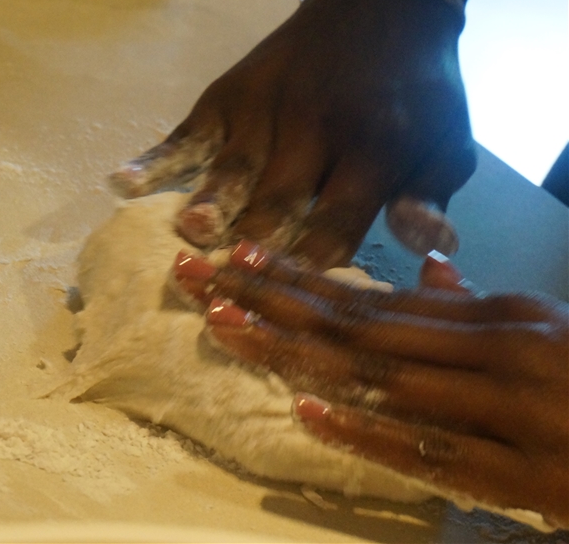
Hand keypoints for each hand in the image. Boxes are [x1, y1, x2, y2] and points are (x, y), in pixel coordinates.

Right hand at [112, 0, 476, 269]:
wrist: (380, 5)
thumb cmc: (415, 91)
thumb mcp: (448, 142)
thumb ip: (430, 194)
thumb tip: (426, 248)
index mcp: (375, 147)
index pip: (340, 219)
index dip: (316, 267)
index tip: (292, 313)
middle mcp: (315, 128)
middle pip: (278, 201)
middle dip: (255, 248)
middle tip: (230, 294)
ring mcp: (265, 109)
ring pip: (231, 169)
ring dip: (210, 203)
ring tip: (190, 237)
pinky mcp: (228, 94)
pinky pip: (187, 132)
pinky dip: (155, 158)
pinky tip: (122, 183)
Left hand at [174, 244, 568, 529]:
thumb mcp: (548, 332)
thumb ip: (483, 307)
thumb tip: (433, 273)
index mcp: (497, 316)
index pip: (374, 295)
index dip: (300, 277)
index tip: (236, 257)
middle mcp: (494, 350)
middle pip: (360, 323)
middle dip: (272, 299)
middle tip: (197, 277)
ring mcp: (508, 410)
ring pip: (383, 375)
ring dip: (297, 351)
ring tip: (225, 328)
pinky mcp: (527, 475)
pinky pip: (434, 452)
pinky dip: (369, 432)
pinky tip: (309, 414)